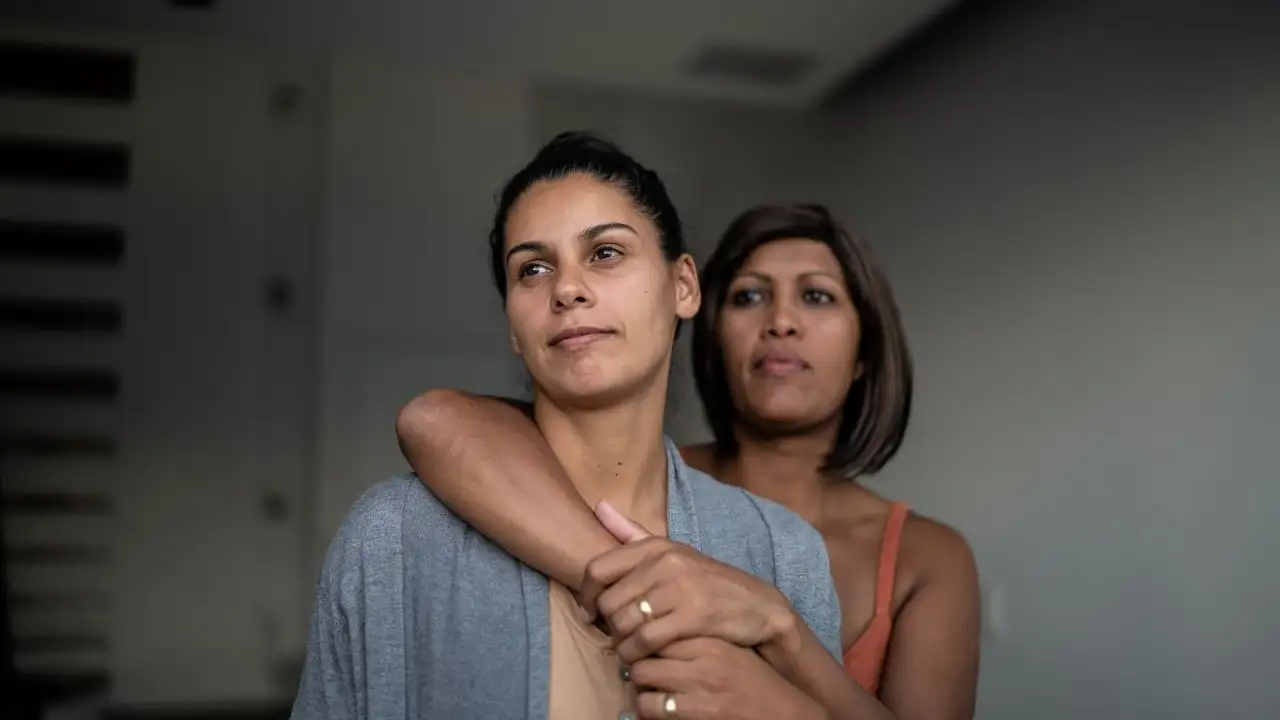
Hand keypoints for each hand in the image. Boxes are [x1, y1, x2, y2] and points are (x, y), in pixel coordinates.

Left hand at [582, 501, 797, 663]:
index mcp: (655, 546)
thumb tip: (598, 505)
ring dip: (619, 643)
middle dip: (605, 626)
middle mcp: (666, 561)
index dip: (586, 596)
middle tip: (612, 638)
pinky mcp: (694, 615)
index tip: (590, 614)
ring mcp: (681, 587)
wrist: (759, 606)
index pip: (597, 568)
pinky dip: (636, 654)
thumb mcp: (672, 552)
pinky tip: (640, 659)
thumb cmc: (707, 582)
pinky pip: (646, 640)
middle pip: (608, 601)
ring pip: (624, 622)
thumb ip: (632, 532)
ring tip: (626, 650)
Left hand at [629, 638, 826, 719]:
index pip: (658, 622)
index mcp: (710, 637)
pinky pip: (651, 706)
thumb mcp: (726, 650)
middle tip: (639, 672)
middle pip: (644, 647)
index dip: (642, 635)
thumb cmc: (751, 682)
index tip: (638, 645)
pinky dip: (648, 710)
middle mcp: (705, 656)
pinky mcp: (699, 711)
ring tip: (647, 692)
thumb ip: (693, 638)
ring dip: (639, 687)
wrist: (782, 714)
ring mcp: (701, 683)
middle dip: (635, 661)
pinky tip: (658, 711)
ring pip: (641, 676)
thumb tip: (654, 630)